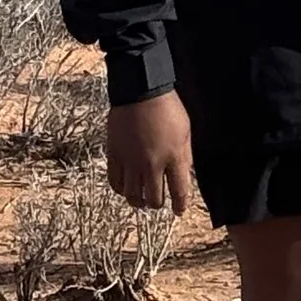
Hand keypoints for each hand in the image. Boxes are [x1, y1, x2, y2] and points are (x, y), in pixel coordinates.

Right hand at [107, 90, 195, 214]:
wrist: (141, 90)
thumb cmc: (167, 107)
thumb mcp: (185, 131)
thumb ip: (184, 157)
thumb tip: (183, 176)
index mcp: (173, 157)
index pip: (179, 192)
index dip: (180, 205)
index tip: (179, 210)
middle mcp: (151, 164)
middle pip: (154, 199)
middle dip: (158, 204)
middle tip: (159, 202)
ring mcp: (131, 161)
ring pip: (133, 195)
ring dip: (139, 201)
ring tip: (142, 199)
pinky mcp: (115, 155)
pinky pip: (115, 182)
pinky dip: (121, 190)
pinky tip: (126, 188)